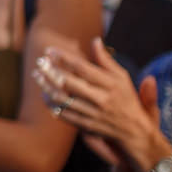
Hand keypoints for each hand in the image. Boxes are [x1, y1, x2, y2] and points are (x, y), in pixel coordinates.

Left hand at [33, 38, 170, 171]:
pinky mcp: (86, 126)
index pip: (82, 68)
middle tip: (39, 62)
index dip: (64, 58)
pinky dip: (51, 104)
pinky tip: (44, 94)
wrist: (134, 131)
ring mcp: (92, 113)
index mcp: (111, 84)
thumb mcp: (122, 77)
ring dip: (47, 86)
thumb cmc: (126, 99)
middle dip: (51, 70)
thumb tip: (95, 40)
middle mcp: (101, 99)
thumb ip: (106, 60)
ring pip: (63, 99)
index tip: (50, 50)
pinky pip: (63, 114)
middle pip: (69, 82)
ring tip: (37, 76)